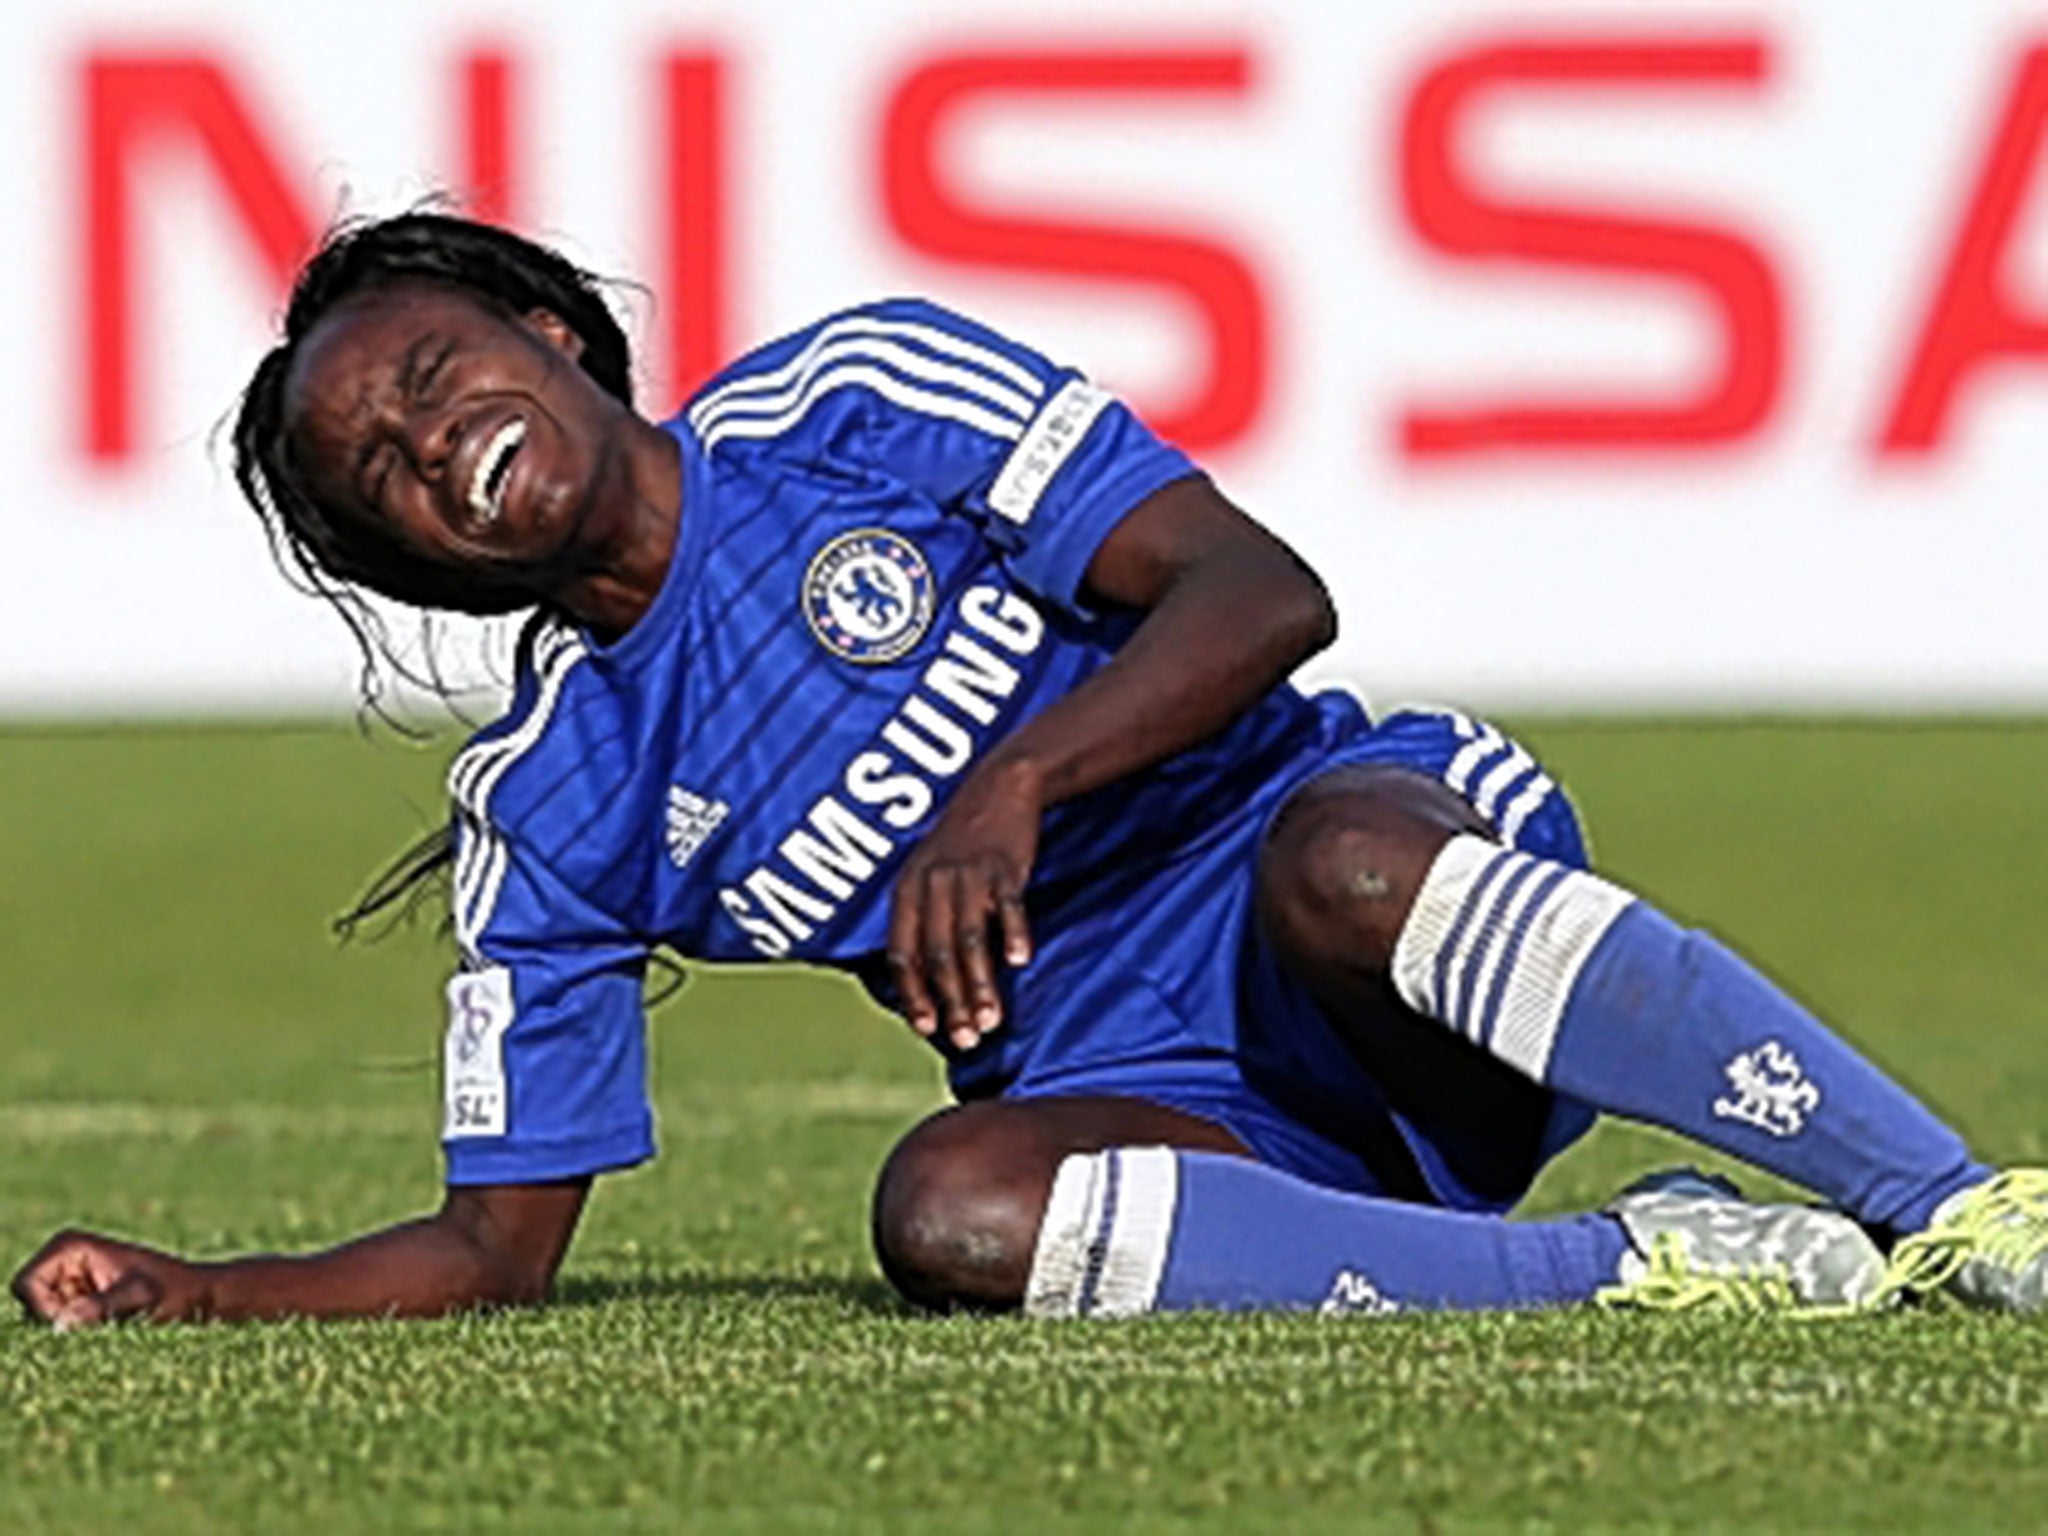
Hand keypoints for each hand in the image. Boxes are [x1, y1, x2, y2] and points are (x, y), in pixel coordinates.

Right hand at [12, 1230, 204, 1329]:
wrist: (199, 1297)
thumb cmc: (176, 1291)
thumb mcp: (142, 1298)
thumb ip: (101, 1307)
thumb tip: (60, 1324)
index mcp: (69, 1245)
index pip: (26, 1286)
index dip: (46, 1309)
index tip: (81, 1318)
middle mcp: (61, 1259)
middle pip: (30, 1306)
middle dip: (59, 1323)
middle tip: (103, 1323)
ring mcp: (67, 1280)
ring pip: (43, 1321)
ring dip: (71, 1331)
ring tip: (111, 1323)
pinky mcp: (77, 1300)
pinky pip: (59, 1328)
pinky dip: (79, 1336)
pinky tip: (110, 1328)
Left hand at [887, 755, 1040, 1049]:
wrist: (998, 787)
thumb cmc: (962, 843)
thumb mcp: (929, 875)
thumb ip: (926, 921)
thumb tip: (930, 981)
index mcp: (907, 891)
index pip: (902, 953)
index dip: (913, 994)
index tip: (926, 1029)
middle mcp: (931, 884)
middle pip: (937, 954)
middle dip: (951, 1002)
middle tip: (967, 1039)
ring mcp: (967, 874)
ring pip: (970, 938)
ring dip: (980, 983)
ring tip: (992, 1019)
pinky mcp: (1003, 866)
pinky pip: (1007, 905)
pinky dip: (1013, 933)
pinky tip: (1020, 962)